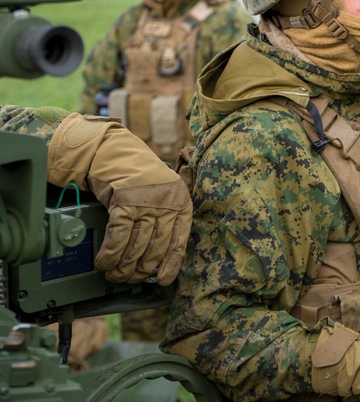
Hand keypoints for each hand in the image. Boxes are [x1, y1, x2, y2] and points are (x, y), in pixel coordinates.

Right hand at [47, 114, 191, 284]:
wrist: (115, 154)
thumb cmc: (140, 178)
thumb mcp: (163, 195)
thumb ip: (164, 220)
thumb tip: (156, 259)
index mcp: (181, 202)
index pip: (180, 241)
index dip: (170, 264)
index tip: (161, 280)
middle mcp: (167, 204)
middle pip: (155, 247)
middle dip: (140, 269)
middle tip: (129, 278)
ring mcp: (146, 203)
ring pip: (135, 246)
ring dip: (122, 266)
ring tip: (115, 274)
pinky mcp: (124, 203)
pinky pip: (118, 237)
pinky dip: (109, 254)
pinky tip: (103, 263)